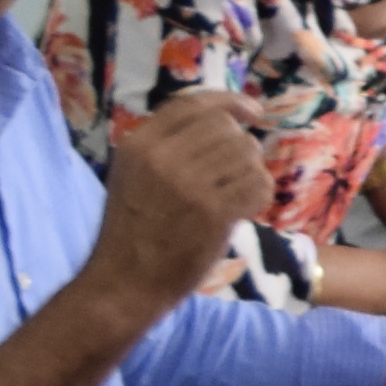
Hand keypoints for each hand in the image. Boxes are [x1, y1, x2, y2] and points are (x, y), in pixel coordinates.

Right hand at [83, 94, 273, 306]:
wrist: (125, 283)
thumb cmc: (133, 232)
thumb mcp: (133, 175)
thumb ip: (167, 145)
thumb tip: (224, 118)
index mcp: (138, 143)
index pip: (193, 103)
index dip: (229, 101)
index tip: (253, 111)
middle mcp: (161, 157)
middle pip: (225, 127)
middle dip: (242, 146)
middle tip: (238, 173)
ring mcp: (187, 183)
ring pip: (246, 153)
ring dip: (251, 173)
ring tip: (237, 195)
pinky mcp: (213, 211)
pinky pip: (257, 185)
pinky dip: (259, 196)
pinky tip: (245, 210)